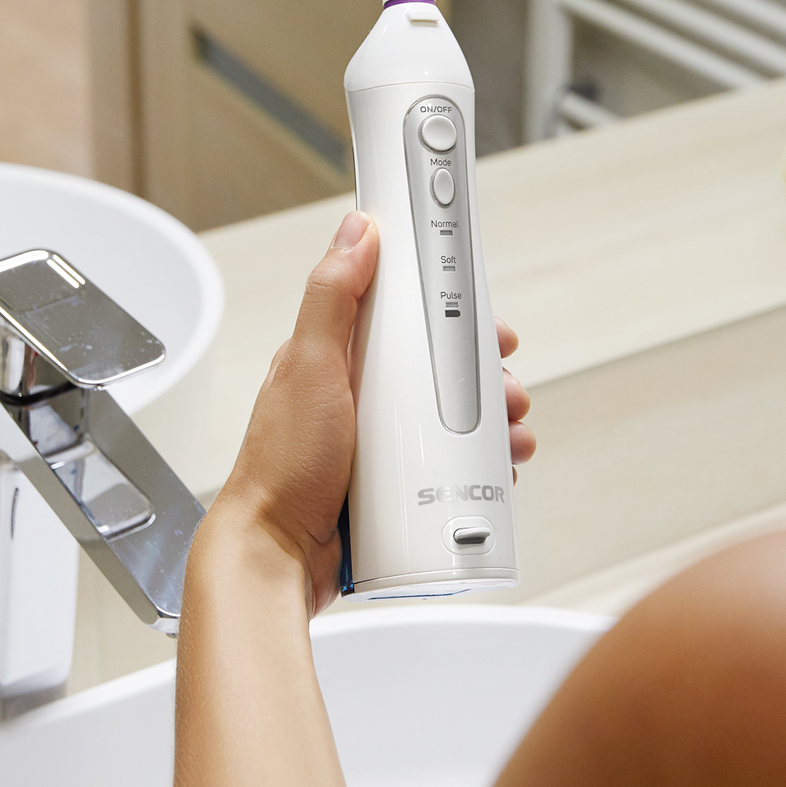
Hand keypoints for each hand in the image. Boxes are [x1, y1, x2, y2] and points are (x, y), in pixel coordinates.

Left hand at [201, 209, 536, 616]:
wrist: (276, 555)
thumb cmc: (281, 467)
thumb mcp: (310, 366)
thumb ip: (332, 297)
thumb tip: (356, 231)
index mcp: (337, 359)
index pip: (399, 314)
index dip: (445, 308)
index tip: (482, 314)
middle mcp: (358, 398)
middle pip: (434, 369)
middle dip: (480, 374)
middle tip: (506, 387)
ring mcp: (376, 444)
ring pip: (447, 420)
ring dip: (488, 423)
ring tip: (509, 435)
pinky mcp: (390, 487)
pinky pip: (444, 468)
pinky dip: (475, 469)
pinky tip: (493, 472)